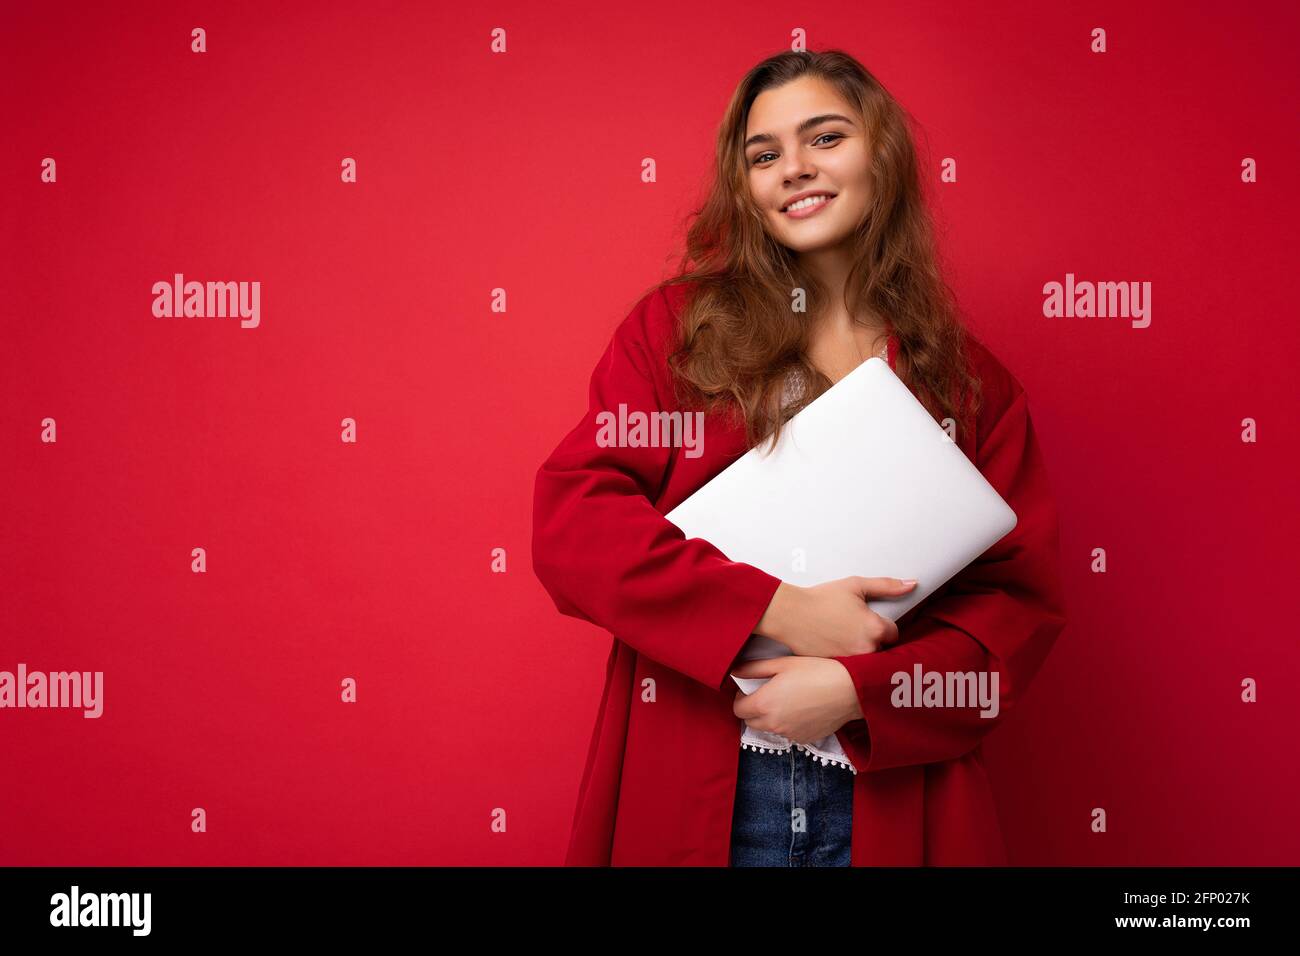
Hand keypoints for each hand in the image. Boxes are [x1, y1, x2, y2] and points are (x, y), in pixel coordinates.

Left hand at [731, 657, 863, 745]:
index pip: (737, 709)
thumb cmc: (816, 671)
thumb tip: (734, 672)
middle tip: (767, 692)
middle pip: (750, 721)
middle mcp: (773, 724)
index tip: (750, 688)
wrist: (850, 690)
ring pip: (768, 728)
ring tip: (787, 699)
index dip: (740, 697)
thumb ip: (753, 669)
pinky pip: (787, 733)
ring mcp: (789, 734)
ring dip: (770, 717)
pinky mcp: (804, 740)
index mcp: (764, 704)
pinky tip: (802, 708)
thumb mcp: (782, 664)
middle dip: (753, 708)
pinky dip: (788, 724)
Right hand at [759, 576, 916, 657]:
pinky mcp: (837, 669)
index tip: (868, 619)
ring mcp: (851, 662)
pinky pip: (851, 667)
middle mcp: (867, 649)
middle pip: (882, 648)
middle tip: (854, 627)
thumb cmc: (821, 598)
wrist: (790, 614)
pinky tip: (834, 644)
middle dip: (873, 639)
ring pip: (867, 659)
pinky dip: (846, 658)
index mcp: (875, 629)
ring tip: (843, 635)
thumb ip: (887, 586)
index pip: (894, 633)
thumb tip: (912, 584)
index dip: (882, 625)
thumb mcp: (856, 585)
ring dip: (861, 650)